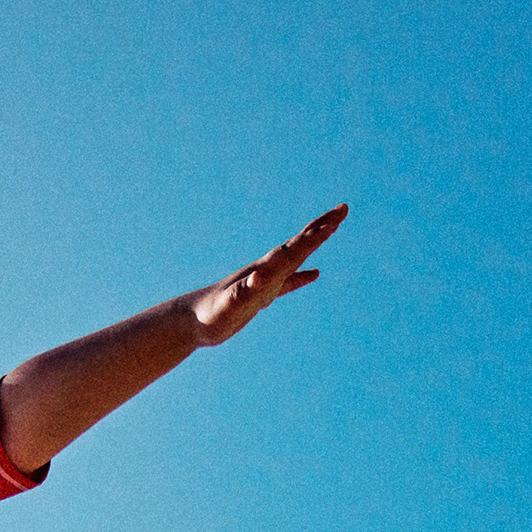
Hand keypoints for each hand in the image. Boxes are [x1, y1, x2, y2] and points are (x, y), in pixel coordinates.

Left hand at [189, 205, 346, 347]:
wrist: (189, 322)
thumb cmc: (209, 315)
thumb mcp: (228, 305)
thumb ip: (243, 292)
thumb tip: (259, 278)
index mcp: (265, 269)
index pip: (297, 248)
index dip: (318, 233)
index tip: (338, 217)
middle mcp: (266, 270)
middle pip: (300, 244)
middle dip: (322, 227)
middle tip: (343, 209)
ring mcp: (264, 281)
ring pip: (296, 258)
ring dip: (314, 244)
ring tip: (331, 229)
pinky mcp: (260, 295)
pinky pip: (288, 282)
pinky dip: (302, 277)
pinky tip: (315, 274)